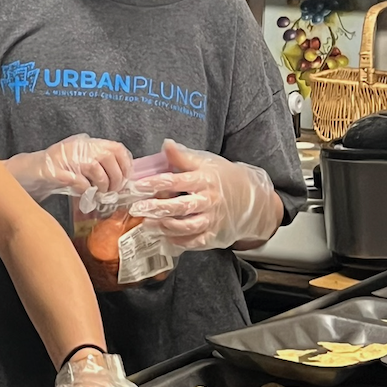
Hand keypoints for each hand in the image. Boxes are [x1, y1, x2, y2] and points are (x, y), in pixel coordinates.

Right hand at [9, 135, 132, 203]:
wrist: (28, 171)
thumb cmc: (58, 170)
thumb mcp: (81, 162)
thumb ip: (99, 165)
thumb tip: (122, 179)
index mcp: (86, 143)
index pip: (115, 147)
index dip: (125, 164)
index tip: (126, 179)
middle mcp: (76, 147)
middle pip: (107, 157)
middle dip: (115, 178)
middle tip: (113, 191)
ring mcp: (64, 157)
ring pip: (93, 167)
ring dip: (101, 184)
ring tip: (99, 193)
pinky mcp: (53, 170)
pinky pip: (76, 179)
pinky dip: (84, 189)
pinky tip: (84, 193)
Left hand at [128, 140, 280, 249]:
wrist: (249, 196)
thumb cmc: (221, 176)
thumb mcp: (204, 162)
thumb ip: (182, 157)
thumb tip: (166, 144)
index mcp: (204, 180)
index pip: (177, 181)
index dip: (156, 183)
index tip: (138, 185)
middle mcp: (208, 200)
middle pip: (182, 207)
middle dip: (158, 208)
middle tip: (137, 209)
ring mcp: (212, 218)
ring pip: (188, 226)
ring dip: (166, 227)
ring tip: (147, 225)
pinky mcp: (214, 233)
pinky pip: (197, 241)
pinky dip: (180, 242)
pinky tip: (164, 240)